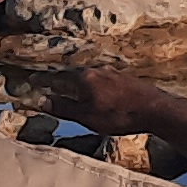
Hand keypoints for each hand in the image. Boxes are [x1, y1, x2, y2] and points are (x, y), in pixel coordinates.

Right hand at [36, 65, 182, 138]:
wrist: (155, 109)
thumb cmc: (119, 115)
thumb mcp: (87, 116)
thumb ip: (64, 108)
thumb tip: (42, 101)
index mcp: (82, 78)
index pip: (55, 78)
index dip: (42, 81)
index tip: (31, 81)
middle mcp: (94, 70)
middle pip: (70, 74)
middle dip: (58, 80)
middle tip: (47, 84)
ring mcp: (110, 72)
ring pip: (86, 76)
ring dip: (75, 82)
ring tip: (69, 89)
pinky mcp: (122, 78)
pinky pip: (99, 79)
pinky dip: (90, 85)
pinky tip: (95, 92)